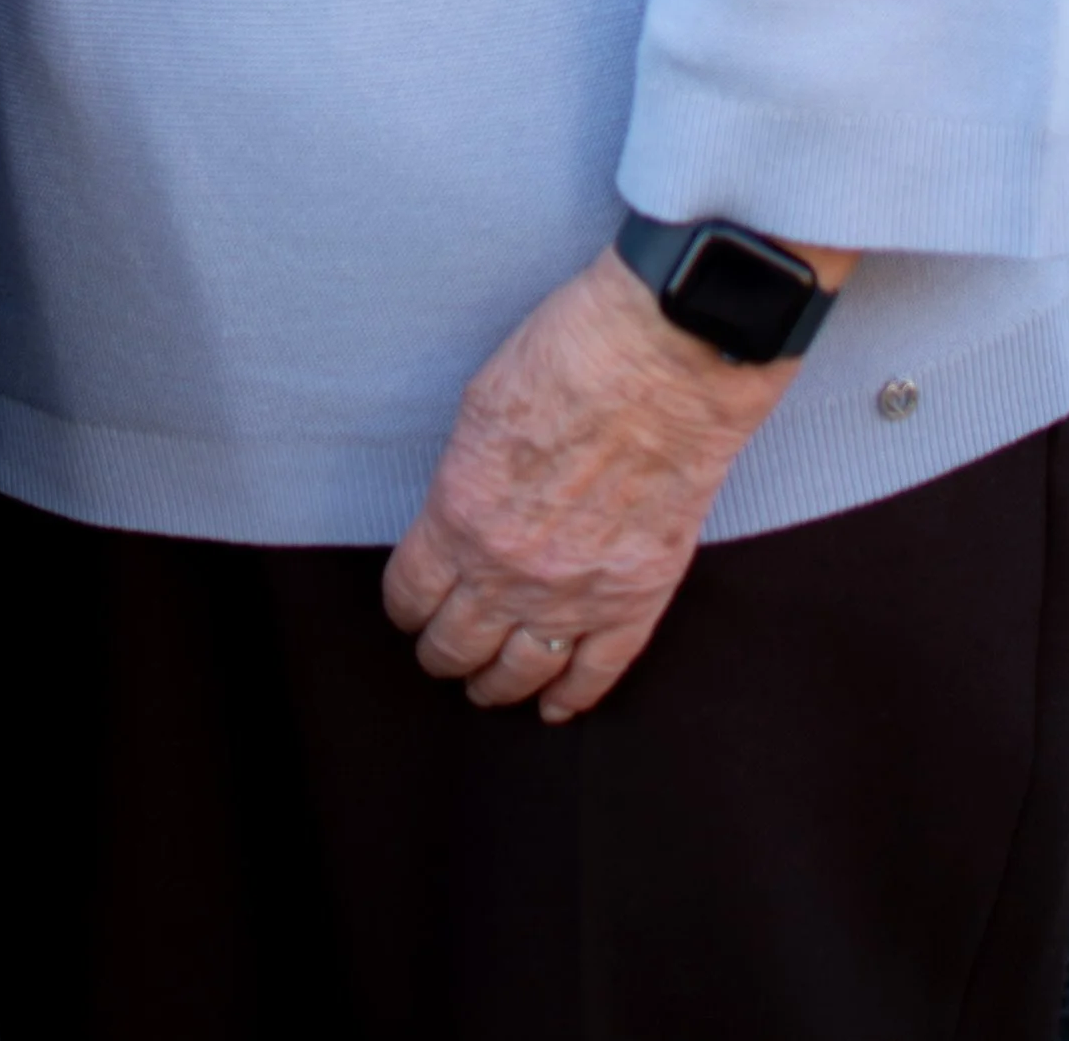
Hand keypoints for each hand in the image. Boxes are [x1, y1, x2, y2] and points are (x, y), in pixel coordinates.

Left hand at [382, 244, 849, 722]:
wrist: (663, 362)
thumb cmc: (568, 359)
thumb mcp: (480, 407)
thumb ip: (465, 476)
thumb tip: (460, 511)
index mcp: (458, 517)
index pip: (412, 594)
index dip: (406, 608)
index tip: (410, 610)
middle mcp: (508, 572)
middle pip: (457, 643)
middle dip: (443, 653)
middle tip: (443, 654)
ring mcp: (576, 595)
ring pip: (520, 671)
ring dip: (496, 686)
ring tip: (487, 688)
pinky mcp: (638, 599)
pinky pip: (597, 673)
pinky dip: (573, 699)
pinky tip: (556, 709)